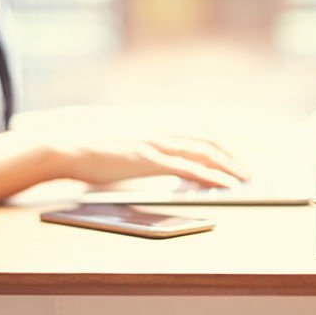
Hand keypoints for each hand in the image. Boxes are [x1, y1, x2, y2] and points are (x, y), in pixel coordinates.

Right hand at [56, 135, 249, 187]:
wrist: (68, 145)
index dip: (219, 145)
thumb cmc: (89, 152)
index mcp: (154, 131)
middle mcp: (160, 134)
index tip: (234, 156)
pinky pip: (187, 168)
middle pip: (207, 141)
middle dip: (231, 156)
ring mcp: (156, 145)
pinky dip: (209, 175)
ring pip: (203, 153)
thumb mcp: (121, 151)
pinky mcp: (149, 160)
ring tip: (244, 177)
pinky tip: (223, 183)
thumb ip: (140, 156)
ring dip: (228, 166)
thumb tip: (149, 166)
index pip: (196, 135)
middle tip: (248, 169)